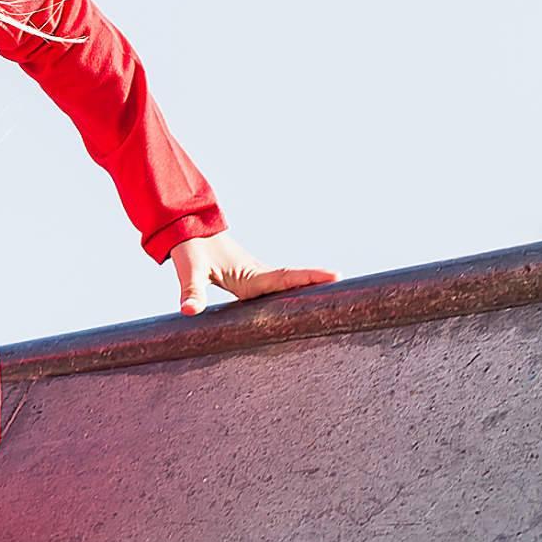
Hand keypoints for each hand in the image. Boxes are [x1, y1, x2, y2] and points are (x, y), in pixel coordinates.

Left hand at [169, 231, 340, 314]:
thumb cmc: (191, 249)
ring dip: (312, 291)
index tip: (336, 276)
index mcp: (250, 275)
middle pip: (296, 284)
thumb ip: (191, 291)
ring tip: (341, 304)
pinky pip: (280, 289)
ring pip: (290, 286)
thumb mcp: (190, 270)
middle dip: (322, 287)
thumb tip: (190, 311)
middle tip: (353, 295)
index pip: (285, 277)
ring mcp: (258, 279)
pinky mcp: (253, 283)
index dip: (309, 277)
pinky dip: (296, 294)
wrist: (188, 230)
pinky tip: (305, 308)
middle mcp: (260, 277)